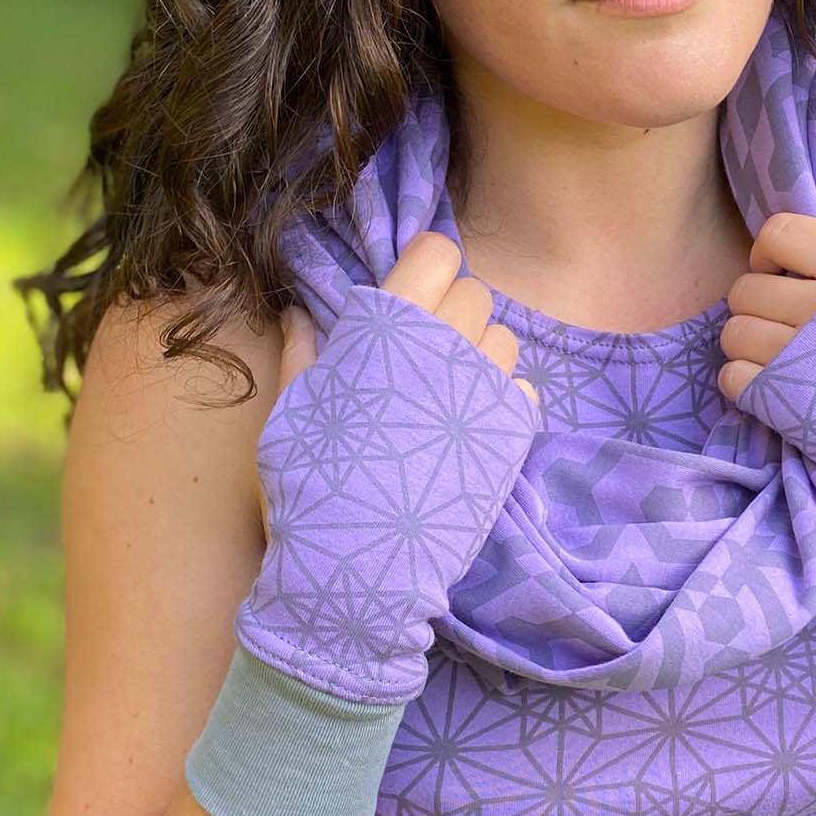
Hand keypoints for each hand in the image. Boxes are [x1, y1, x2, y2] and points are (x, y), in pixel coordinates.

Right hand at [259, 234, 537, 548]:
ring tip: (449, 396)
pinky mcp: (512, 432)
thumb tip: (300, 313)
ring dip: (481, 356)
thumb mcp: (292, 411)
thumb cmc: (309, 484)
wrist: (359, 562)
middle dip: (452, 314)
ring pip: (504, 338)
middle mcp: (445, 344)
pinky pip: (523, 389)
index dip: (426, 270)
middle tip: (424, 356)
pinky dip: (503, 401)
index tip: (411, 299)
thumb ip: (303, 355)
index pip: (439, 253)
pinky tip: (471, 431)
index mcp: (389, 326)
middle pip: (474, 292)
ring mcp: (484, 387)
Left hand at [720, 185, 815, 616]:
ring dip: (746, 348)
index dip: (771, 252)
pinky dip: (743, 387)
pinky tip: (774, 397)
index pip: (781, 231)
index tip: (785, 275)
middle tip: (782, 330)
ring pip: (732, 332)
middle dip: (756, 307)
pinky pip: (731, 378)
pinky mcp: (787, 405)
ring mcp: (803, 355)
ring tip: (778, 363)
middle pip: (745, 287)